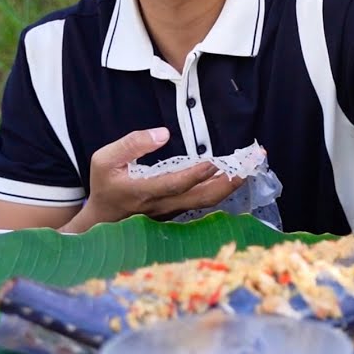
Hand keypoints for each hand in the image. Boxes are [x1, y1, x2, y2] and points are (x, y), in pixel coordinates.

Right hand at [80, 128, 245, 225]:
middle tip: (250, 162)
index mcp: (143, 191)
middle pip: (203, 198)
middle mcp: (163, 205)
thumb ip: (131, 144)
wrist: (103, 219)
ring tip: (249, 166)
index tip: (215, 161)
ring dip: (230, 184)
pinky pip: (204, 201)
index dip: (196, 174)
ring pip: (207, 201)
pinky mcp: (179, 211)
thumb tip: (163, 133)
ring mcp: (173, 211)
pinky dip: (221, 188)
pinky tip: (233, 174)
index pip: (175, 184)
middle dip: (229, 181)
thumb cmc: (104, 185)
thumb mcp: (103, 160)